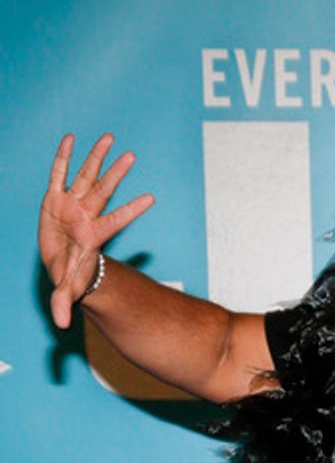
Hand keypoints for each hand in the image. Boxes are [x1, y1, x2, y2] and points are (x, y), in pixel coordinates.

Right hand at [39, 133, 154, 327]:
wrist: (63, 264)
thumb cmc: (71, 276)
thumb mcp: (65, 290)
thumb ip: (63, 303)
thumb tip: (61, 325)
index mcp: (93, 235)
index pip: (116, 221)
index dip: (132, 210)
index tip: (152, 199)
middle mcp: (86, 215)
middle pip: (102, 191)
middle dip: (116, 174)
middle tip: (132, 156)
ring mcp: (71, 204)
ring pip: (85, 176)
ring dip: (96, 157)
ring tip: (110, 137)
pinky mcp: (53, 198)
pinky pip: (57, 173)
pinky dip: (62, 156)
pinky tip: (69, 137)